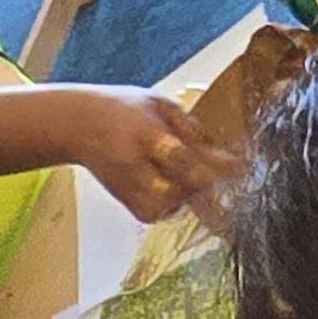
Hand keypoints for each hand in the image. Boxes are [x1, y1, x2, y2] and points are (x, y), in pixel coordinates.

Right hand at [63, 85, 228, 222]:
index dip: (216, 167)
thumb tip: (228, 160)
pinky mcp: (132, 207)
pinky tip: (164, 180)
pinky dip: (174, 200)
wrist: (79, 126)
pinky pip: (167, 213)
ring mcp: (133, 192)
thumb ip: (194, 132)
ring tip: (176, 168)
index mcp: (147, 136)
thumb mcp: (160, 105)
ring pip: (181, 205)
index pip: (186, 161)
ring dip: (190, 190)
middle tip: (210, 166)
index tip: (238, 165)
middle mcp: (138, 168)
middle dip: (208, 180)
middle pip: (189, 189)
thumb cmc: (123, 111)